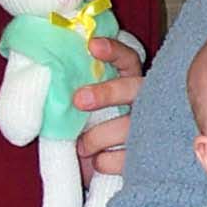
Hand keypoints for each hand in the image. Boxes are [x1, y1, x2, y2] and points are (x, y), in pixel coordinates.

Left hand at [72, 36, 143, 179]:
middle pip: (132, 89)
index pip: (128, 59)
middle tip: (79, 100)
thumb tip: (54, 85)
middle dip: (106, 93)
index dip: (113, 51)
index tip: (92, 45)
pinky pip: (126, 158)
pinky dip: (106, 161)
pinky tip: (98, 161)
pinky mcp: (150, 156)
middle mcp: (148, 101)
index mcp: (132, 83)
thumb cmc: (100, 127)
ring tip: (82, 146)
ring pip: (127, 127)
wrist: (115, 161)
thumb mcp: (95, 107)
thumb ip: (85, 95)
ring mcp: (152, 129)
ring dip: (97, 136)